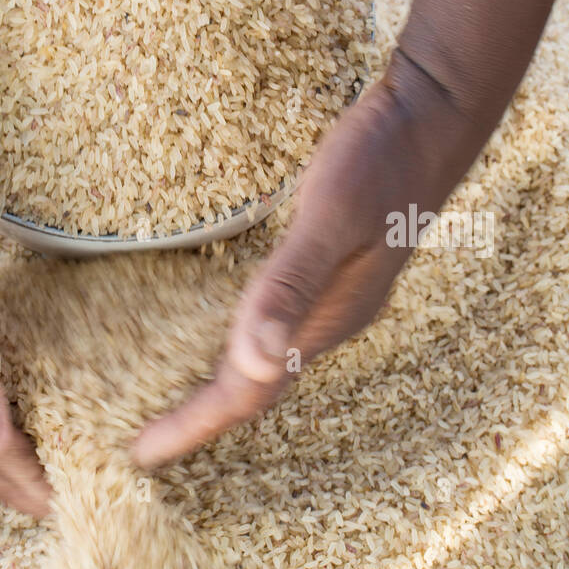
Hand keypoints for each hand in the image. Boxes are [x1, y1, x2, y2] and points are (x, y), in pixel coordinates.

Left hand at [133, 52, 479, 467]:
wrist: (429, 115)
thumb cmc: (378, 159)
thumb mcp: (331, 214)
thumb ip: (292, 282)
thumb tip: (250, 359)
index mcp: (330, 318)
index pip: (253, 390)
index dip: (195, 423)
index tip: (139, 452)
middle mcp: (329, 316)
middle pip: (257, 385)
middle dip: (200, 417)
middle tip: (139, 441)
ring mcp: (330, 291)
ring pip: (264, 354)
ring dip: (216, 381)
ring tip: (162, 397)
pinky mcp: (323, 262)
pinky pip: (270, 318)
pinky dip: (232, 336)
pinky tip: (206, 323)